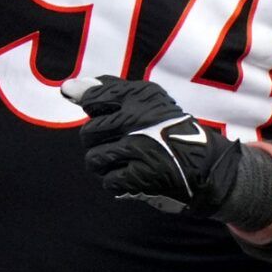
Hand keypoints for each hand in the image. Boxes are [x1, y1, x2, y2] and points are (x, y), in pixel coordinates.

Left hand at [67, 76, 262, 220]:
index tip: (112, 118)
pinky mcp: (143, 176)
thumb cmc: (166, 130)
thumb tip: (66, 88)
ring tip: (128, 161)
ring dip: (107, 165)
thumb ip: (104, 91)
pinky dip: (120, 183)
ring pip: (94, 159)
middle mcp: (139, 118)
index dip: (96, 112)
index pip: (94, 99)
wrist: (205, 165)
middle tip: (124, 144)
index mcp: (140, 95)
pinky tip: (135, 177)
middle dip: (100, 143)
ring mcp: (141, 147)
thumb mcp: (144, 100)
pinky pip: (109, 181)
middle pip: (89, 133)